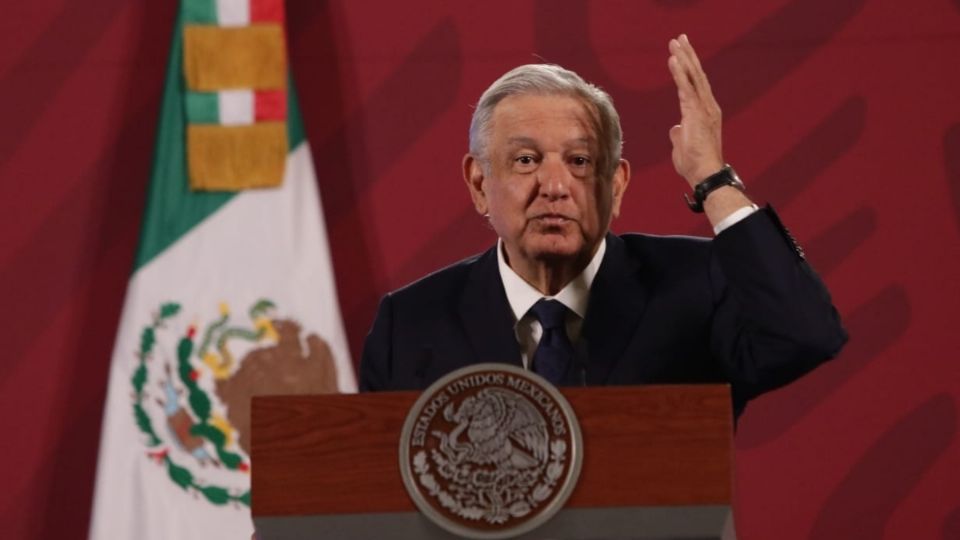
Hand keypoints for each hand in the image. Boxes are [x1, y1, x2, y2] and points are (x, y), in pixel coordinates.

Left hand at [667, 34, 723, 186]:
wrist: (705, 174)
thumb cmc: (695, 164)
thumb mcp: (683, 146)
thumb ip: (679, 134)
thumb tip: (675, 128)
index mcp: (705, 112)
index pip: (695, 85)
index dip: (688, 68)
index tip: (681, 53)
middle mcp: (708, 106)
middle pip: (696, 75)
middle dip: (688, 55)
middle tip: (680, 38)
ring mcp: (704, 109)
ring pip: (693, 77)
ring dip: (684, 58)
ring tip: (676, 42)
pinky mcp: (696, 113)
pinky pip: (686, 88)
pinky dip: (680, 72)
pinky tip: (674, 59)